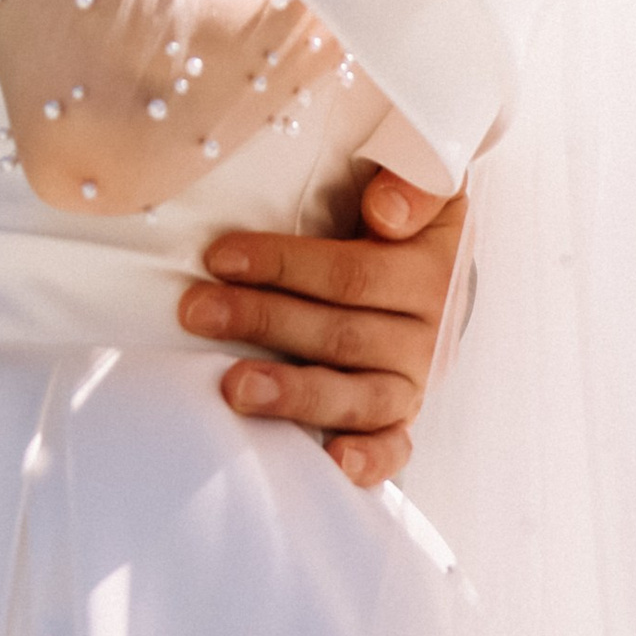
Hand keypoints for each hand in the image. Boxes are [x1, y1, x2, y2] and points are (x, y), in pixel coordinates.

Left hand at [176, 172, 465, 488]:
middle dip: (262, 320)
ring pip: (357, 395)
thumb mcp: (425, 172)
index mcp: (432, 269)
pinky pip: (394, 447)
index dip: (283, 264)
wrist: (440, 258)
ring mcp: (415, 379)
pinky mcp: (404, 416)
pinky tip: (332, 463)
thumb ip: (414, 180)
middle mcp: (429, 332)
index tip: (218, 256)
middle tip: (195, 311)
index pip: (352, 273)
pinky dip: (368, 460)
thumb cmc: (408, 211)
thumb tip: (385, 212)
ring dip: (294, 393)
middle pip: (340, 333)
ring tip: (235, 387)